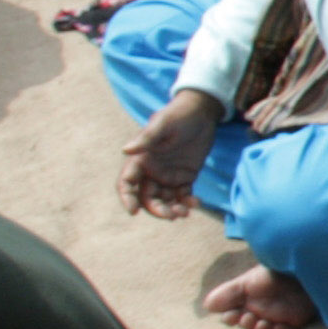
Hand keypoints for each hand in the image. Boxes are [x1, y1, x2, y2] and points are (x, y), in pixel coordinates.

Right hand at [117, 89, 220, 216]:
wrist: (202, 112)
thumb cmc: (179, 115)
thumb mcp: (163, 124)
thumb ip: (147, 138)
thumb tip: (126, 150)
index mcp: (140, 159)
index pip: (127, 183)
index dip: (127, 198)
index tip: (133, 211)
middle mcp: (151, 171)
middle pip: (147, 198)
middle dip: (156, 209)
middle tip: (171, 215)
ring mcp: (168, 175)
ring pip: (164, 200)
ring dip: (172, 210)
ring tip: (184, 212)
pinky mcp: (184, 177)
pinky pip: (182, 196)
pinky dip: (187, 203)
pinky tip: (196, 203)